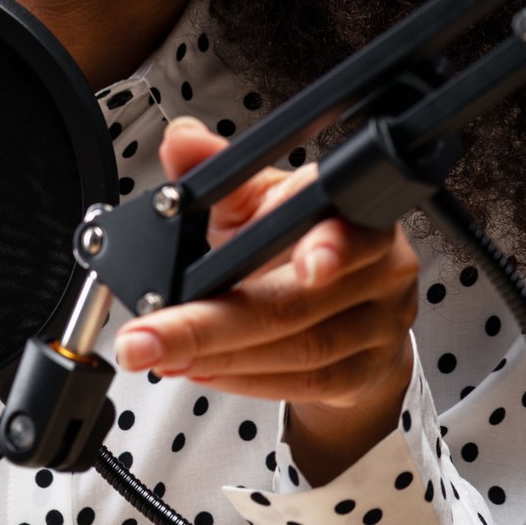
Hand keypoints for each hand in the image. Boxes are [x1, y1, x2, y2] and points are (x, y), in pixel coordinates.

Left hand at [113, 117, 419, 482]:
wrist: (348, 303)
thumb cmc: (294, 241)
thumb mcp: (255, 198)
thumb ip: (215, 172)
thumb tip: (183, 141)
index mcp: (351, 211)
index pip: (345, 226)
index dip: (330, 246)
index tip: (309, 264)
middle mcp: (377, 267)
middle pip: (293, 303)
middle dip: (209, 325)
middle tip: (147, 337)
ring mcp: (378, 324)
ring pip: (295, 351)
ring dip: (218, 357)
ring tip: (162, 353)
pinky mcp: (366, 372)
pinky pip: (302, 384)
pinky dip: (243, 379)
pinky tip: (201, 369)